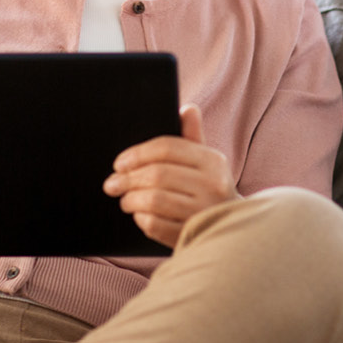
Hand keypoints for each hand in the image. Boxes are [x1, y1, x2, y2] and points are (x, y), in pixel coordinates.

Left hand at [102, 104, 238, 247]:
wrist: (230, 230)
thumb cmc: (207, 190)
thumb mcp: (205, 162)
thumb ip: (192, 136)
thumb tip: (187, 108)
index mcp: (213, 160)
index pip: (167, 147)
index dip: (137, 153)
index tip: (119, 163)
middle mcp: (213, 185)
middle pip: (157, 174)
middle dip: (127, 179)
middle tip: (112, 184)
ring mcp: (203, 212)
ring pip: (153, 200)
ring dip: (131, 200)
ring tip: (125, 201)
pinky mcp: (192, 234)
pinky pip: (155, 225)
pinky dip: (141, 219)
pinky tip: (140, 216)